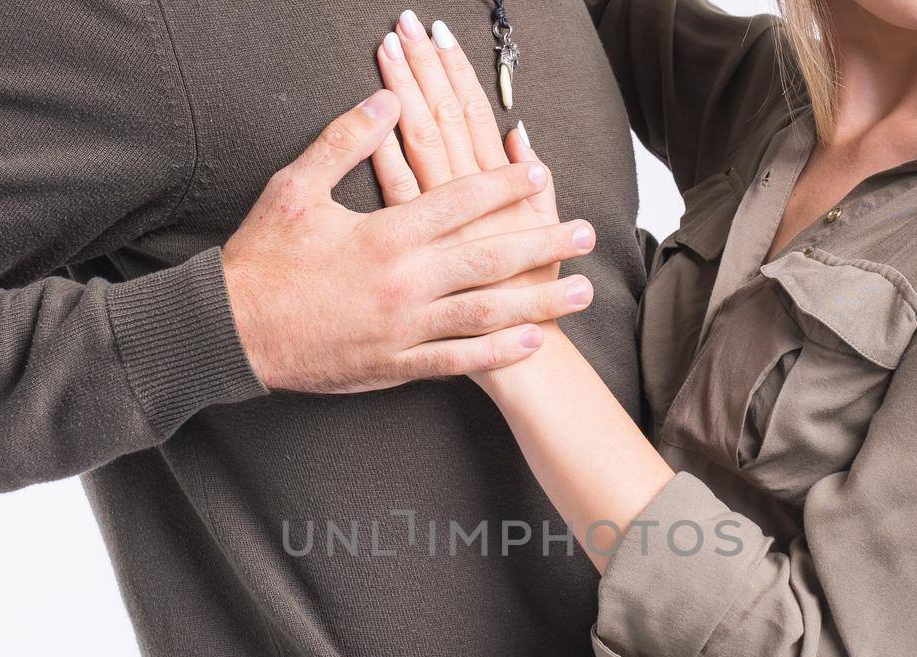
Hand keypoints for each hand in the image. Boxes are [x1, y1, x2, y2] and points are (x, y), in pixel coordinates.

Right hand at [220, 90, 594, 392]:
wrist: (232, 330)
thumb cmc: (262, 257)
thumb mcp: (295, 187)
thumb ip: (344, 141)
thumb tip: (388, 100)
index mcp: (384, 234)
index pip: (459, 201)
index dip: (504, 186)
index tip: (539, 176)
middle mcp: (403, 282)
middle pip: (488, 257)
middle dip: (543, 244)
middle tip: (586, 234)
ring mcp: (403, 328)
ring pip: (486, 313)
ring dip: (538, 301)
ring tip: (581, 291)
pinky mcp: (394, 364)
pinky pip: (456, 361)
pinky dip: (497, 352)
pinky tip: (531, 341)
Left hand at [373, 12, 591, 299]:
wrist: (513, 362)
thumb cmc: (527, 305)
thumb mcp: (543, 242)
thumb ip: (535, 189)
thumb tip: (515, 134)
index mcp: (497, 196)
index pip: (472, 117)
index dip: (455, 74)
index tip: (439, 35)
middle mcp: (467, 205)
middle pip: (442, 120)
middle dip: (426, 70)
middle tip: (408, 24)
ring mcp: (437, 226)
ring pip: (419, 145)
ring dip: (403, 95)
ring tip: (389, 50)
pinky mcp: (409, 254)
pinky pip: (396, 194)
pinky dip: (384, 154)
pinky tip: (373, 120)